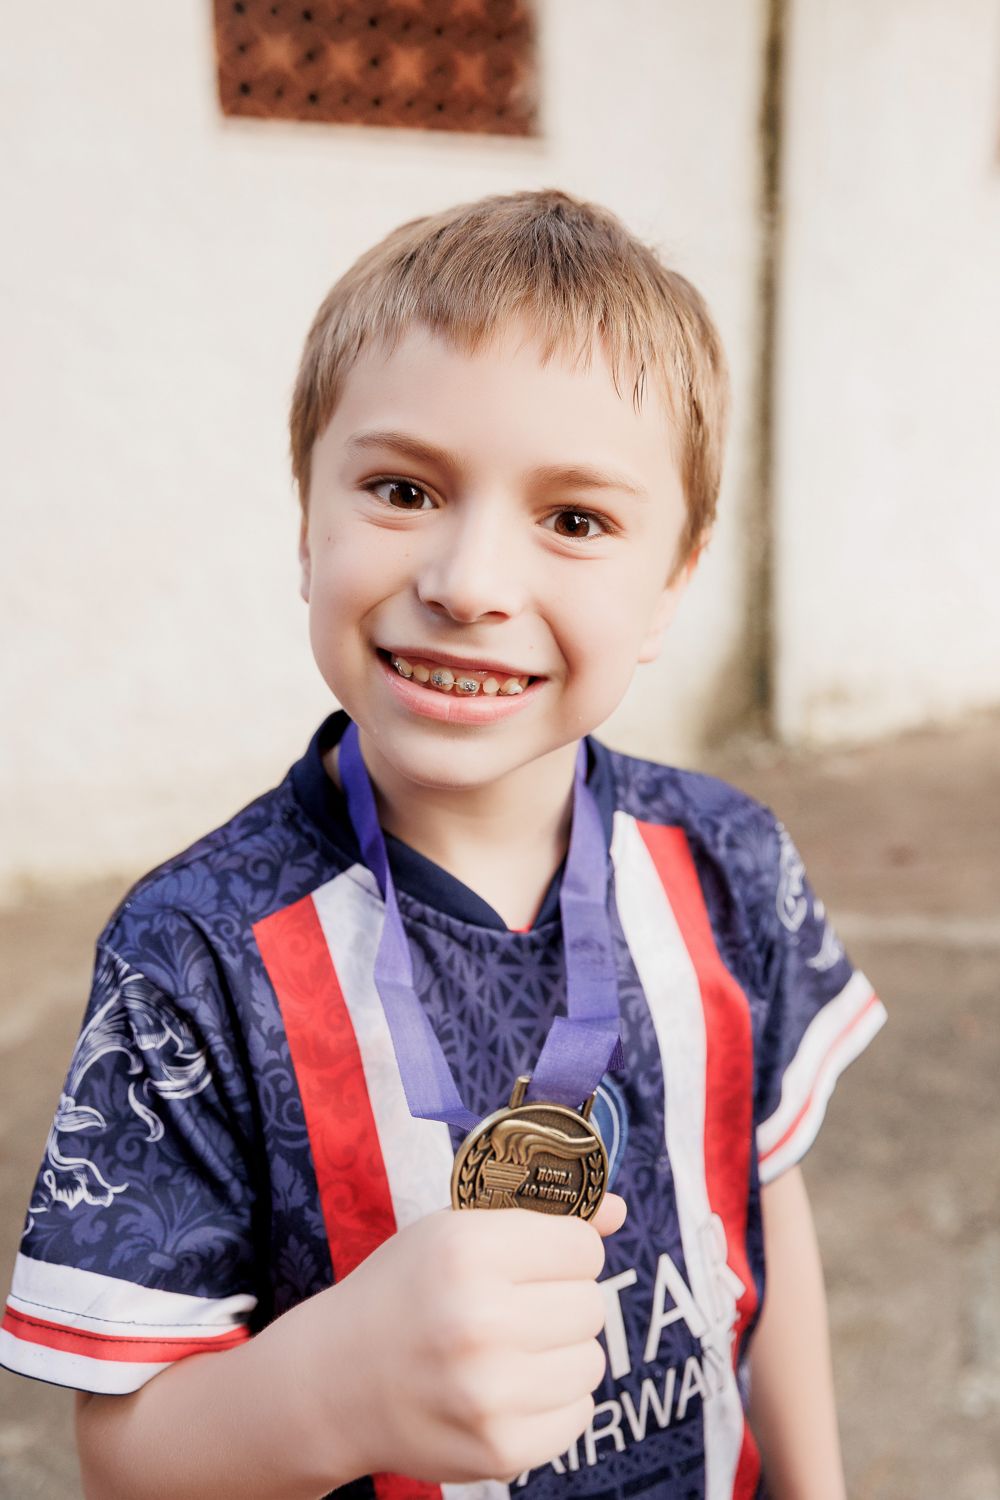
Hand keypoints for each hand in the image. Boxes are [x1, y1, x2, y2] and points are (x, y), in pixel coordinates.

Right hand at [314, 1195, 625, 1484]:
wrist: (334, 1380)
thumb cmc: (403, 1292)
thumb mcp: (454, 1230)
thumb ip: (540, 1217)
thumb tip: (620, 1211)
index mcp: (468, 1251)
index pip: (582, 1247)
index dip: (563, 1251)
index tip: (535, 1261)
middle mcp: (480, 1321)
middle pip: (592, 1304)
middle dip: (562, 1301)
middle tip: (515, 1306)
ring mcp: (490, 1393)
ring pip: (592, 1361)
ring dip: (561, 1353)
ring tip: (508, 1349)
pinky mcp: (500, 1449)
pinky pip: (579, 1414)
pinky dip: (553, 1402)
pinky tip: (507, 1389)